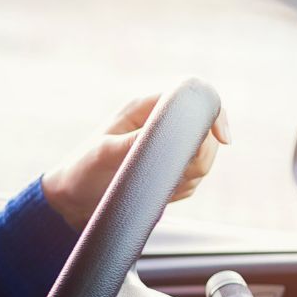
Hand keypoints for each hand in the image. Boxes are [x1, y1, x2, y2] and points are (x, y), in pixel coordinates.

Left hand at [41, 93, 230, 230]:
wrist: (72, 201)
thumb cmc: (81, 170)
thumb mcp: (104, 154)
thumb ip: (139, 142)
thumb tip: (172, 136)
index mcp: (146, 108)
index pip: (195, 95)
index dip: (215, 113)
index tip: (223, 139)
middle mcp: (161, 124)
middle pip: (208, 133)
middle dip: (198, 157)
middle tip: (170, 172)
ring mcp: (168, 147)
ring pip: (205, 159)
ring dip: (188, 176)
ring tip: (155, 184)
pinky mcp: (171, 170)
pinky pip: (195, 180)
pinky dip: (181, 189)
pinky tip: (156, 193)